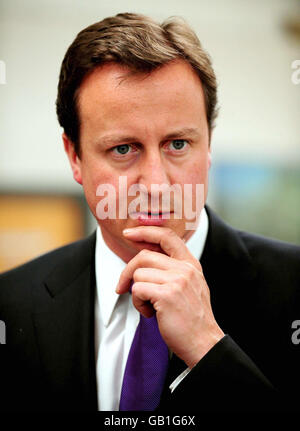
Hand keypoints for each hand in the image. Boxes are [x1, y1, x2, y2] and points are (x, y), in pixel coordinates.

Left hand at [116, 226, 223, 367]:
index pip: (167, 236)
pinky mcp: (167, 295)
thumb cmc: (191, 318)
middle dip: (127, 272)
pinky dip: (138, 303)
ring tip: (150, 306)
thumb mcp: (189, 286)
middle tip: (122, 287)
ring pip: (139, 274)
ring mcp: (177, 280)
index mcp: (191, 264)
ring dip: (137, 293)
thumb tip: (144, 257)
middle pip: (144, 256)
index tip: (129, 233)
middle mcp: (185, 269)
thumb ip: (173, 270)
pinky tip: (151, 313)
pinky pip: (137, 290)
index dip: (146, 231)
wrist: (203, 343)